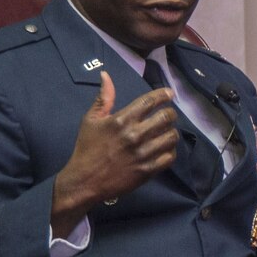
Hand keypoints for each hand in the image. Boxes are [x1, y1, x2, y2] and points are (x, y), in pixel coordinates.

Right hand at [50, 71, 177, 234]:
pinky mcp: (148, 170)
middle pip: (166, 117)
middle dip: (170, 113)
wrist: (85, 181)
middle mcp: (135, 135)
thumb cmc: (87, 148)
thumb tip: (106, 75)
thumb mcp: (91, 120)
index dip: (163, 95)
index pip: (150, 101)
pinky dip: (170, 151)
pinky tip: (164, 149)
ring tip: (167, 132)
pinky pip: (169, 157)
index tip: (169, 94)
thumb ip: (104, 98)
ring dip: (171, 132)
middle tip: (169, 115)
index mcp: (121, 120)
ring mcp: (143, 153)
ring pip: (171, 137)